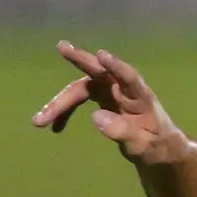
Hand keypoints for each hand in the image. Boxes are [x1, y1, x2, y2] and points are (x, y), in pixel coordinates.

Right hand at [32, 40, 179, 162]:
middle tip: (62, 47)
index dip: (116, 66)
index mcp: (140, 97)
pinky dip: (65, 112)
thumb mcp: (143, 147)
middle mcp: (123, 88)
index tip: (102, 55)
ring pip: (81, 88)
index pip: (129, 77)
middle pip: (99, 71)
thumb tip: (96, 117)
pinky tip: (55, 128)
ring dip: (61, 102)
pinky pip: (78, 99)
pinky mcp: (101, 98)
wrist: (156, 148)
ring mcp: (110, 91)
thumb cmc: (156, 146)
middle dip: (80, 59)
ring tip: (39, 121)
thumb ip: (123, 132)